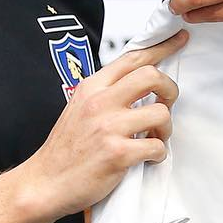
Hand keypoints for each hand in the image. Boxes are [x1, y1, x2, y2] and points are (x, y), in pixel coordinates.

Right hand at [18, 32, 185, 222]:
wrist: (44, 183)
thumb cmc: (64, 149)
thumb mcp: (79, 108)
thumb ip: (105, 94)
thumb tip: (138, 84)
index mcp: (91, 88)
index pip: (132, 57)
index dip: (161, 47)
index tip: (179, 40)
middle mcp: (100, 102)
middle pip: (152, 76)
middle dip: (170, 89)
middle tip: (166, 105)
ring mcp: (109, 127)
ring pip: (161, 113)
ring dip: (166, 128)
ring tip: (154, 138)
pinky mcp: (118, 153)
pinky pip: (157, 146)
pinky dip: (158, 154)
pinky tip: (147, 158)